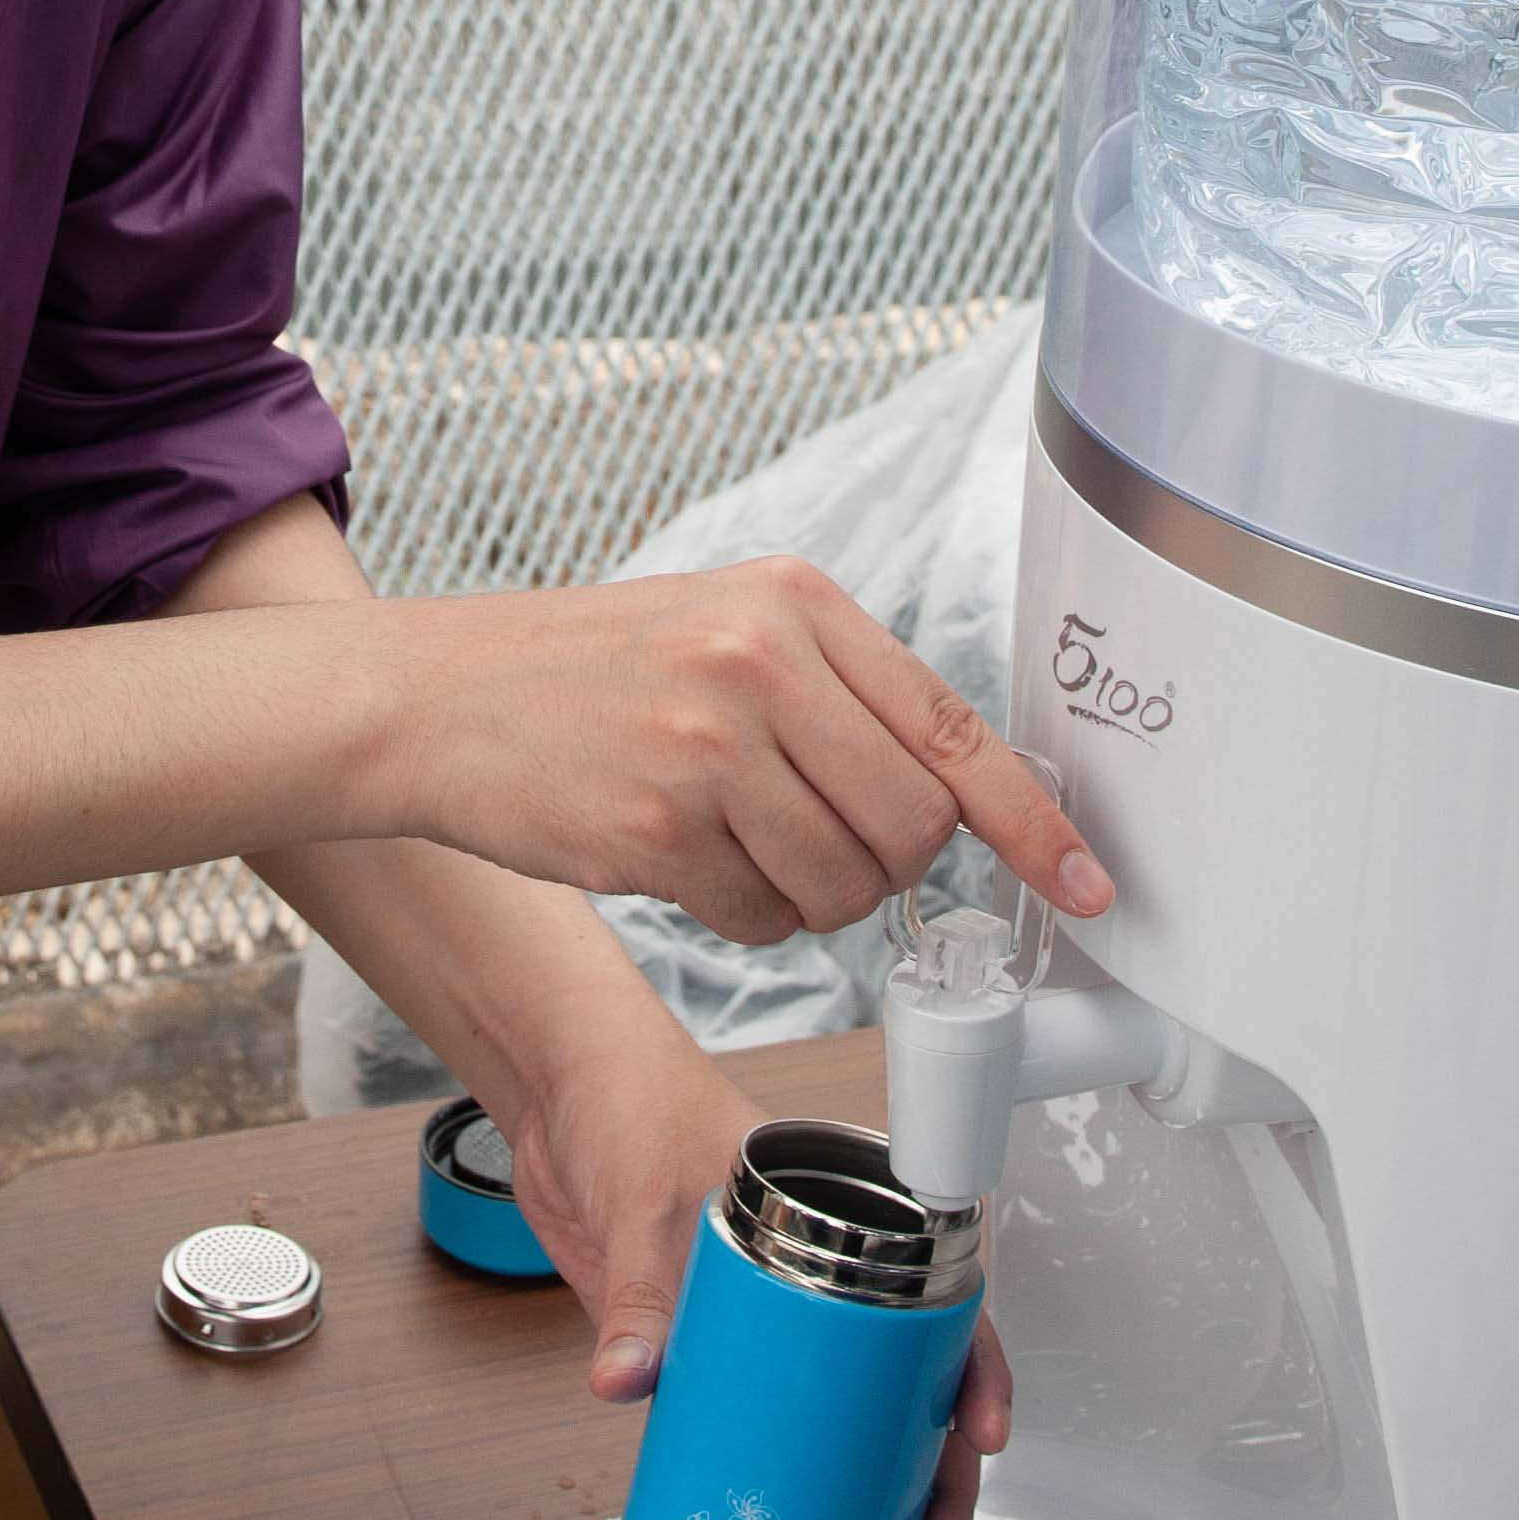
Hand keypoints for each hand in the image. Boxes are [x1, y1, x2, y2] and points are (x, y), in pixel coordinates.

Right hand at [364, 560, 1115, 945]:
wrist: (432, 698)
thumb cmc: (580, 676)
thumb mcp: (718, 632)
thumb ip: (832, 694)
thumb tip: (947, 797)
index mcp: (792, 601)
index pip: (952, 727)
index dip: (1031, 822)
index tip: (1086, 885)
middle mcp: (761, 662)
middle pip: (913, 826)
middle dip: (883, 867)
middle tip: (814, 846)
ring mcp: (710, 746)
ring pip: (844, 885)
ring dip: (804, 896)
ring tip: (728, 841)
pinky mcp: (660, 828)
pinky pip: (762, 917)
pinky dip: (737, 913)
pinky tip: (677, 858)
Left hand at [491, 1004, 1018, 1519]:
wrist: (562, 1099)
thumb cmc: (635, 1104)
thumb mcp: (648, 1199)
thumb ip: (643, 1293)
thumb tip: (630, 1377)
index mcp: (844, 1233)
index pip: (936, 1316)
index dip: (971, 1384)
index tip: (975, 1447)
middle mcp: (823, 1302)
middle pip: (905, 1413)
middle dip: (924, 1504)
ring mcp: (774, 1345)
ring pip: (846, 1455)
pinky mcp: (713, 1376)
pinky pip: (765, 1460)